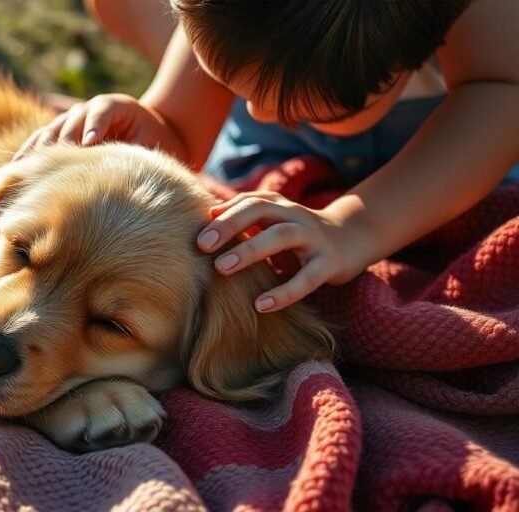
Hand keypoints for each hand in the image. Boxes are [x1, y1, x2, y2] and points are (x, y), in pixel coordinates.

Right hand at [13, 93, 176, 158]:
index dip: (94, 125)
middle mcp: (88, 108)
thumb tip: (122, 176)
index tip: (90, 143)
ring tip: (28, 174)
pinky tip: (14, 174)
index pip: (101, 111)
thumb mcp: (152, 146)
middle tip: (56, 169)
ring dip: (40, 153)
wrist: (146, 132)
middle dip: (63, 144)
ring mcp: (70, 119)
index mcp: (117, 105)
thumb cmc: (153, 142)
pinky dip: (27, 157)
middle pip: (71, 123)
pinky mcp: (58, 133)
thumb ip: (137, 153)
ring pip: (50, 133)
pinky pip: (37, 143)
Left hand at [196, 191, 366, 312]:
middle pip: (261, 211)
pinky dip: (283, 292)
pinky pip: (306, 278)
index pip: (249, 202)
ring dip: (250, 250)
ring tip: (221, 269)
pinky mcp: (330, 263)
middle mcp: (295, 215)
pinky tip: (260, 305)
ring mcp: (314, 237)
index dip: (223, 215)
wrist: (354, 238)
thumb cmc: (300, 232)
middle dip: (230, 226)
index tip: (196, 234)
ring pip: (281, 236)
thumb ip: (245, 215)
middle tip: (202, 246)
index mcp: (279, 205)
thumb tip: (207, 214)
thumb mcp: (274, 220)